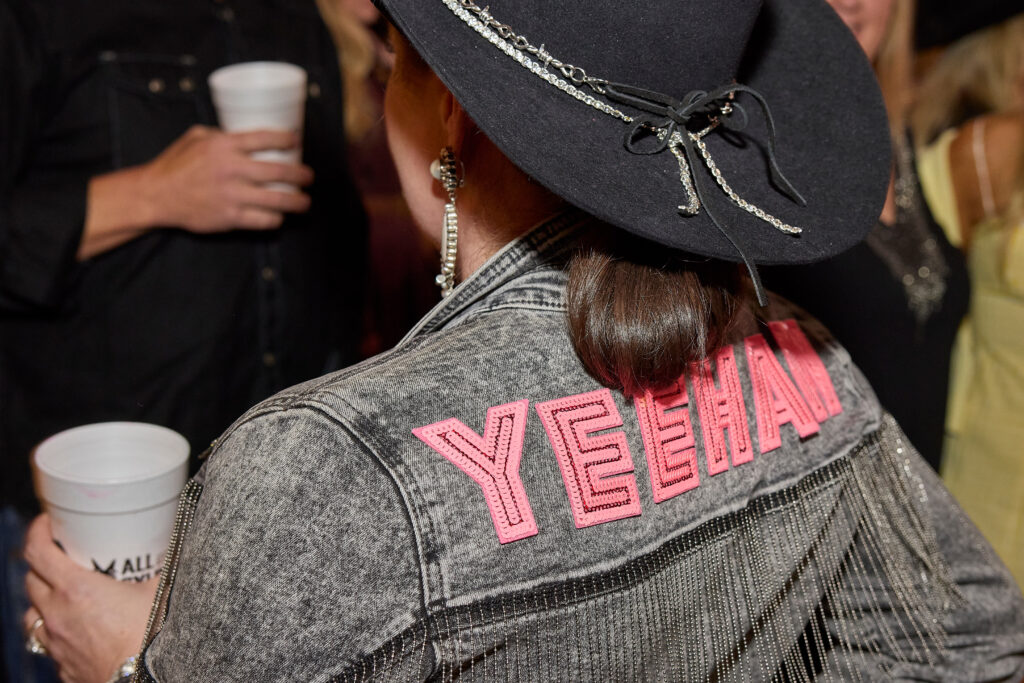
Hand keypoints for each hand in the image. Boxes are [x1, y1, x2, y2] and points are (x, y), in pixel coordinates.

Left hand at [22, 515, 156, 682]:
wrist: (143, 681)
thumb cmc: (151, 638)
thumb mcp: (161, 590)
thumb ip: (166, 562)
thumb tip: (181, 536)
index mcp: (76, 590)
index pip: (38, 552)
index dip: (38, 531)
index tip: (49, 522)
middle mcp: (58, 614)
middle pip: (31, 579)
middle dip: (42, 561)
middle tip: (65, 552)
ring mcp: (56, 641)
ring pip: (32, 612)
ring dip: (42, 597)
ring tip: (62, 591)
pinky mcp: (61, 664)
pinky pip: (46, 640)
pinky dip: (53, 627)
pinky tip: (74, 626)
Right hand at [140, 125, 313, 231]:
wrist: (157, 195)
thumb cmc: (176, 164)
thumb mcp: (195, 137)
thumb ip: (221, 135)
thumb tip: (243, 133)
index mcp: (224, 146)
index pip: (264, 138)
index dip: (286, 139)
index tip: (297, 140)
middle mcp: (231, 169)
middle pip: (279, 171)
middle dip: (301, 174)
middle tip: (309, 176)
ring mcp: (232, 195)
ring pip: (278, 199)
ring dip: (297, 201)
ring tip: (304, 201)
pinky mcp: (231, 217)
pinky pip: (264, 219)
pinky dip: (276, 218)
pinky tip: (279, 216)